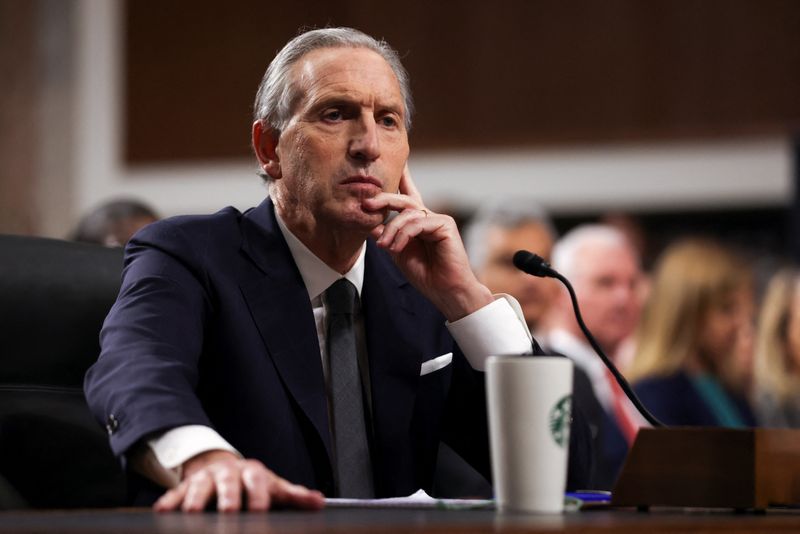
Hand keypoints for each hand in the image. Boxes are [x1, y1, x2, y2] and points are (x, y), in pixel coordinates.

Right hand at [153, 450, 324, 512]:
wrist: (221, 467)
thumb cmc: (252, 482)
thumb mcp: (274, 486)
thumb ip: (294, 495)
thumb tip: (319, 502)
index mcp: (252, 472)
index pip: (258, 482)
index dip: (259, 497)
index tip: (259, 511)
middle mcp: (227, 473)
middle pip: (227, 484)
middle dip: (227, 498)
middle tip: (228, 512)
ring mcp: (204, 479)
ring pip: (198, 487)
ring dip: (194, 500)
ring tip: (192, 514)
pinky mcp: (183, 488)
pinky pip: (173, 494)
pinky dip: (168, 503)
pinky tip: (163, 512)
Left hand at [362, 166, 492, 320]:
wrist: (445, 291)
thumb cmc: (425, 274)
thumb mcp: (397, 252)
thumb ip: (386, 235)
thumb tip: (368, 222)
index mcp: (417, 222)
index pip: (407, 195)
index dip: (402, 178)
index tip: (396, 163)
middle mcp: (428, 217)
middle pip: (403, 200)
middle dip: (383, 200)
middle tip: (366, 203)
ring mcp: (438, 219)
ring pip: (408, 212)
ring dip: (391, 230)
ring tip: (384, 247)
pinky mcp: (445, 224)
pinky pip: (418, 223)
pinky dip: (404, 235)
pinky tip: (397, 248)